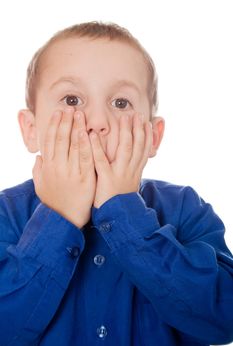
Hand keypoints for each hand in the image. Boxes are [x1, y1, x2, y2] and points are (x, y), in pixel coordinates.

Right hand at [32, 108, 95, 228]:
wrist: (64, 220)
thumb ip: (38, 171)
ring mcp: (71, 172)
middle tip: (70, 108)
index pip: (50, 141)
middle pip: (61, 139)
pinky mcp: (84, 179)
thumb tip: (39, 157)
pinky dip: (86, 145)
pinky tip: (88, 133)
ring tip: (80, 114)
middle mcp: (57, 167)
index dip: (54, 125)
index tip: (59, 113)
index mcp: (48, 167)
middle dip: (65, 122)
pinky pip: (85, 158)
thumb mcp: (41, 186)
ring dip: (76, 128)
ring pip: (73, 146)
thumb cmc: (54, 203)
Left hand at [90, 113, 152, 207]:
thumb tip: (132, 158)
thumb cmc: (121, 200)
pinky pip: (101, 161)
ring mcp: (120, 174)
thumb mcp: (129, 184)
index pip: (144, 149)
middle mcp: (131, 170)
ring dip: (125, 132)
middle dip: (137, 128)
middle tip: (136, 113)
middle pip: (137, 145)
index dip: (146, 134)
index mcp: (136, 171)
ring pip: (125, 149)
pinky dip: (97, 147)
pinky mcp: (106, 179)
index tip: (146, 121)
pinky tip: (92, 135)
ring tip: (123, 117)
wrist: (118, 218)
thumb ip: (131, 170)